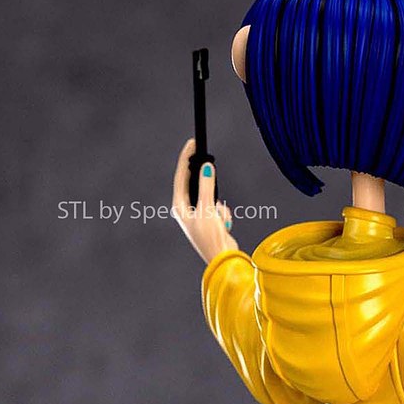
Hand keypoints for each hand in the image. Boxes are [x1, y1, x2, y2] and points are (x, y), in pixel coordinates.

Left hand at [171, 137, 237, 264]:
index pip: (180, 176)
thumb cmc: (211, 238)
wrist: (223, 259)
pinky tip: (223, 225)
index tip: (192, 143)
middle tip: (209, 163)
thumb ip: (207, 186)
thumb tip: (207, 168)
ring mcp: (198, 215)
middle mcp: (186, 210)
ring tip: (219, 218)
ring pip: (210, 196)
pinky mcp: (209, 220)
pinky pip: (217, 207)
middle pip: (194, 184)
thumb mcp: (208, 209)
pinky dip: (222, 213)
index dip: (186, 158)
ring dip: (218, 205)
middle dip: (206, 182)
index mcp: (179, 207)